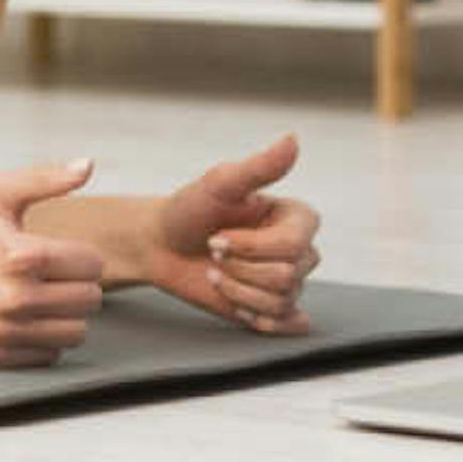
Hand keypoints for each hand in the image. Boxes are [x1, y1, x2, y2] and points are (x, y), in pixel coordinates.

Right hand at [0, 158, 107, 368]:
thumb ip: (46, 179)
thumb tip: (88, 165)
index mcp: (22, 256)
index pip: (93, 265)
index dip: (82, 257)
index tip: (61, 254)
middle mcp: (15, 297)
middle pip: (90, 300)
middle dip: (78, 285)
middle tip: (54, 277)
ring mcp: (5, 331)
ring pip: (76, 331)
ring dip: (66, 315)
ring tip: (45, 298)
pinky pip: (50, 354)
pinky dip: (44, 338)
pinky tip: (25, 318)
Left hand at [141, 133, 322, 334]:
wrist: (162, 244)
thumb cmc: (190, 209)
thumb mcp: (219, 184)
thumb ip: (259, 167)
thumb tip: (292, 139)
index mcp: (296, 218)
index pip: (293, 245)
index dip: (250, 247)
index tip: (217, 236)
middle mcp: (300, 250)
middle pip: (287, 276)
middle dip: (238, 268)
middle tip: (213, 253)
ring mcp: (288, 281)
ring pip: (279, 301)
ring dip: (236, 290)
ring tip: (215, 273)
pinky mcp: (273, 308)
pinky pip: (282, 323)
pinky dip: (255, 316)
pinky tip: (235, 302)